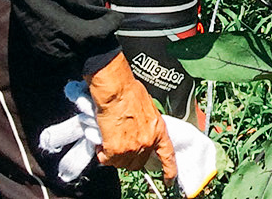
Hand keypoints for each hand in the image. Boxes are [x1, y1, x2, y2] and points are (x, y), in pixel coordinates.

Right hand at [85, 54, 175, 176]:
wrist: (116, 90)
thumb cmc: (130, 92)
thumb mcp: (148, 109)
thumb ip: (147, 125)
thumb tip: (140, 131)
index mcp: (159, 130)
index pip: (168, 155)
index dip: (169, 170)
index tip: (169, 180)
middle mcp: (148, 142)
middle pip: (138, 163)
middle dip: (128, 157)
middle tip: (120, 145)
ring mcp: (132, 148)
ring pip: (121, 163)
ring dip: (114, 155)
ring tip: (110, 138)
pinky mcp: (115, 150)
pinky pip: (106, 159)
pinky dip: (102, 153)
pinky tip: (102, 140)